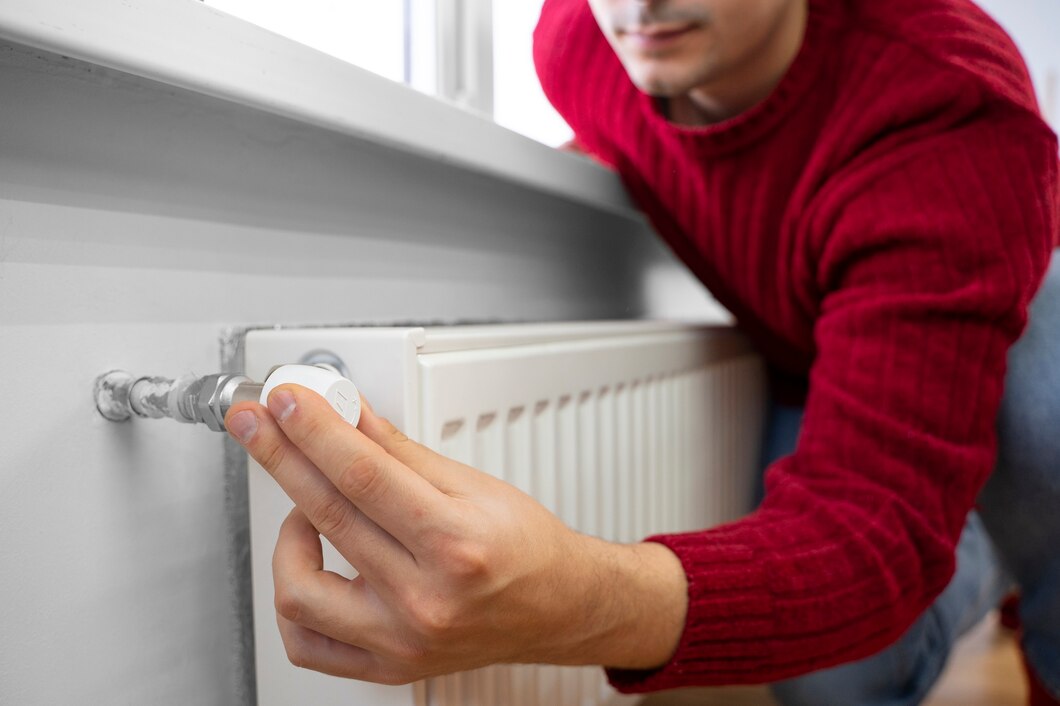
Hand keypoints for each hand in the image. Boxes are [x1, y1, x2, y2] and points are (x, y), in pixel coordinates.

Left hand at [225, 384, 686, 683]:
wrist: (555, 607)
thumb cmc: (524, 546)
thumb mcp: (472, 484)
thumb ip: (397, 451)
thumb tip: (346, 413)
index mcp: (457, 544)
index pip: (363, 475)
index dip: (314, 430)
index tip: (284, 399)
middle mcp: (427, 600)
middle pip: (327, 516)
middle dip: (281, 455)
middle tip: (256, 421)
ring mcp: (402, 641)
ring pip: (299, 590)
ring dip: (287, 534)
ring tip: (308, 508)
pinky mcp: (387, 666)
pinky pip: (307, 642)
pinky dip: (294, 597)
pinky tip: (308, 561)